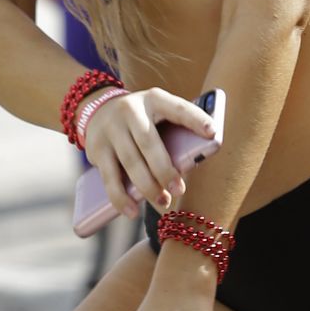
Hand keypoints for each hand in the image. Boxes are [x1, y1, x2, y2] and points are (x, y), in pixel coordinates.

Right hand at [82, 86, 217, 217]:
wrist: (97, 109)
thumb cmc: (143, 119)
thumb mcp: (157, 114)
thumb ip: (174, 130)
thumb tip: (193, 163)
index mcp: (154, 99)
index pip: (177, 108)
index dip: (195, 119)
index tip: (212, 133)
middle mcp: (130, 110)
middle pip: (148, 143)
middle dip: (165, 169)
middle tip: (179, 190)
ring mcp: (110, 129)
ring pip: (130, 162)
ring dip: (147, 187)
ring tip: (162, 201)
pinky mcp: (96, 148)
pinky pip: (109, 177)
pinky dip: (120, 197)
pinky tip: (132, 211)